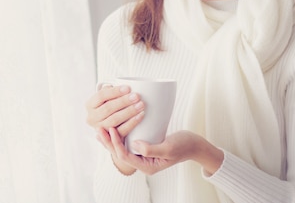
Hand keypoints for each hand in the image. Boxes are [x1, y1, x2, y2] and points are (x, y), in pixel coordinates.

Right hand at [85, 84, 144, 137]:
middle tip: (136, 97)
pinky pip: (121, 131)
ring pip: (114, 120)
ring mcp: (100, 128)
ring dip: (129, 112)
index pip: (101, 96)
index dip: (115, 92)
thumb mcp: (106, 97)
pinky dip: (132, 123)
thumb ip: (112, 91)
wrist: (106, 121)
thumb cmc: (109, 105)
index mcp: (90, 105)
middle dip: (124, 102)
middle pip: (108, 108)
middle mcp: (92, 117)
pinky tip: (140, 116)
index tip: (128, 88)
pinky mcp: (110, 138)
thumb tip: (127, 88)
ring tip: (140, 105)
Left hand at [100, 128, 222, 175]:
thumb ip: (152, 149)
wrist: (195, 145)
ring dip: (112, 139)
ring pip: (123, 148)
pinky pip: (129, 143)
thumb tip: (135, 145)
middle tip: (99, 128)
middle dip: (109, 142)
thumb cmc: (184, 146)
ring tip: (101, 128)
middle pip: (120, 153)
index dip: (116, 144)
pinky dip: (120, 136)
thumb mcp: (169, 147)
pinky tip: (113, 128)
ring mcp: (144, 155)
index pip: (125, 156)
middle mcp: (143, 162)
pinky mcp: (145, 147)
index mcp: (147, 166)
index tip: (110, 129)